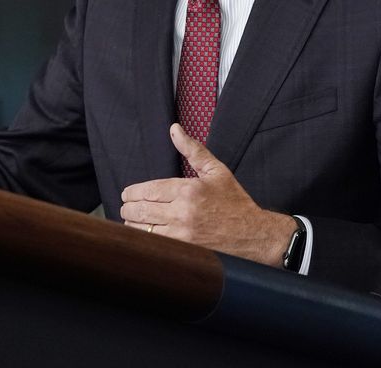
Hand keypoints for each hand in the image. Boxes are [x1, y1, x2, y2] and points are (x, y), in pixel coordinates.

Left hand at [119, 124, 296, 266]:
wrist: (254, 234)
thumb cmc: (235, 201)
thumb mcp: (215, 171)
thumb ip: (192, 149)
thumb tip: (174, 129)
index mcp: (188, 190)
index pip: (148, 190)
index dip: (132, 193)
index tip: (127, 194)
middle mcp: (183, 212)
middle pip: (141, 210)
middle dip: (128, 208)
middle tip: (126, 206)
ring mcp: (183, 234)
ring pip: (144, 229)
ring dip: (133, 224)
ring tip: (131, 220)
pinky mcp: (185, 250)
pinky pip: (155, 245)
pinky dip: (144, 240)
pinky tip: (142, 235)